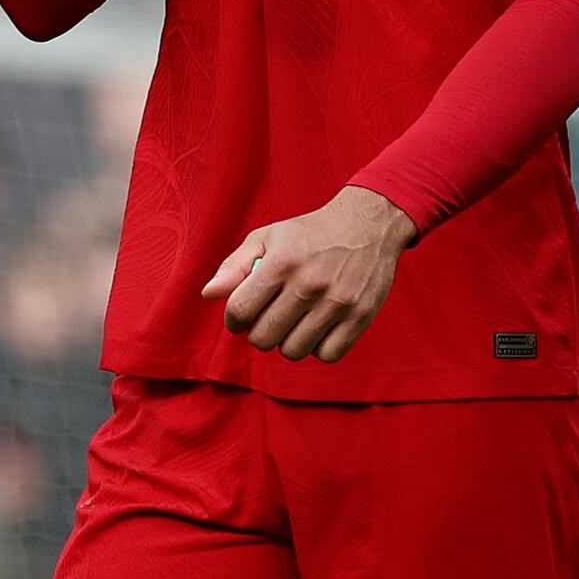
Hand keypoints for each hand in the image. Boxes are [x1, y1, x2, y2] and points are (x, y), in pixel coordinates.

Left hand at [205, 185, 413, 362]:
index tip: (240, 318)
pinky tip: (316, 329)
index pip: (240, 310)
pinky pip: (327, 355)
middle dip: (258, 333)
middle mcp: (309, 284)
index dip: (233, 320)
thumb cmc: (311, 233)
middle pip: (264, 337)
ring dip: (287, 342)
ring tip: (293, 324)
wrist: (369, 224)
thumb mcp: (268, 237)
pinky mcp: (361, 316)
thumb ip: (235, 265)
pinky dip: (318, 348)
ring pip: (293, 350)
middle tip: (268, 320)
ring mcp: (337, 302)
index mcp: (282, 262)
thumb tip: (209, 294)